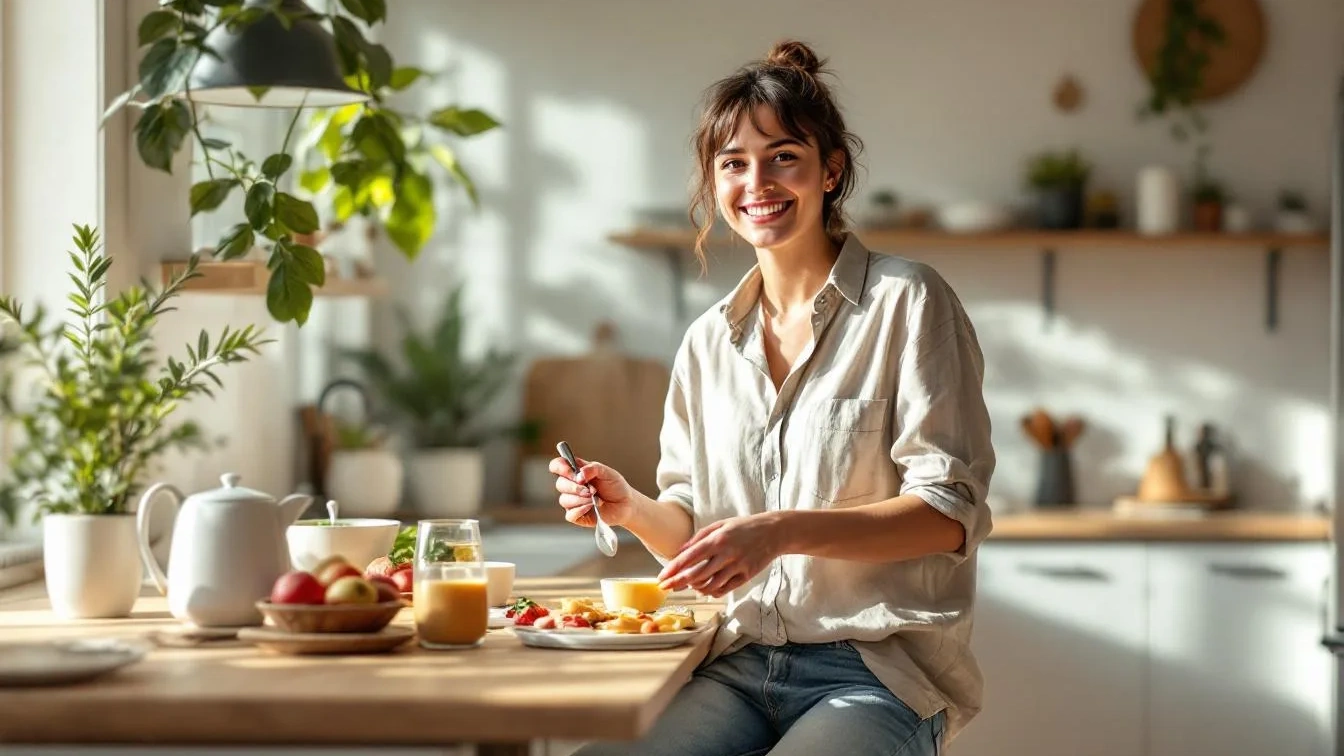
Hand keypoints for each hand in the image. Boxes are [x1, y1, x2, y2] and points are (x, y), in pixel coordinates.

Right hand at [550, 455, 635, 527]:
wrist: (626, 504)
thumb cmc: (616, 487)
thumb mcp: (608, 472)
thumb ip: (593, 468)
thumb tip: (579, 474)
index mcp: (576, 472)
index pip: (557, 466)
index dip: (560, 467)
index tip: (572, 472)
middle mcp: (572, 486)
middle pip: (560, 484)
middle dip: (575, 487)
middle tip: (590, 490)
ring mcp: (573, 501)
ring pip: (564, 500)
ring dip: (580, 499)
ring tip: (594, 499)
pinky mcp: (577, 515)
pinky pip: (570, 514)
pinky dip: (580, 510)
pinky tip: (591, 507)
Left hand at [657, 514, 783, 597]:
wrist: (774, 532)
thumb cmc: (744, 527)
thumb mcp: (720, 524)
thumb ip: (699, 537)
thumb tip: (681, 551)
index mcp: (717, 539)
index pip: (689, 558)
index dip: (673, 569)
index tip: (661, 577)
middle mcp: (726, 554)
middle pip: (696, 575)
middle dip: (678, 583)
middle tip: (666, 588)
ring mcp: (737, 566)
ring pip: (710, 585)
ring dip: (695, 588)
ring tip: (689, 586)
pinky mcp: (746, 576)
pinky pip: (725, 589)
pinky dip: (712, 591)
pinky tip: (705, 589)